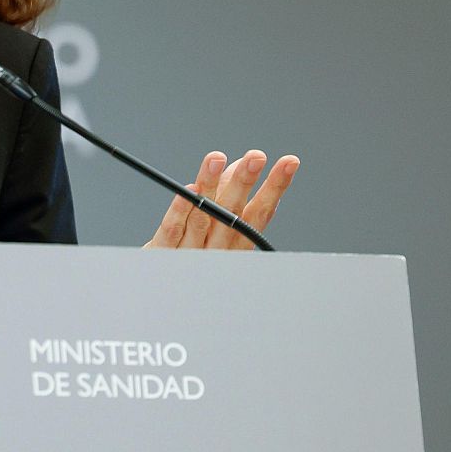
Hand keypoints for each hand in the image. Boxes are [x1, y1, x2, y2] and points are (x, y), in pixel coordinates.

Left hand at [144, 150, 297, 249]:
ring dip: (211, 186)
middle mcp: (217, 252)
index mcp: (234, 245)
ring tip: (216, 158)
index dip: (275, 188)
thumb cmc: (191, 256)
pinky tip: (188, 190)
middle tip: (256, 157)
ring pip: (202, 217)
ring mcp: (190, 254)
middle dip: (245, 183)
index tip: (288, 163)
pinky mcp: (163, 254)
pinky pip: (173, 230)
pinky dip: (180, 210)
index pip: (259, 213)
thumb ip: (226, 197)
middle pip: (233, 214)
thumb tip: (236, 164)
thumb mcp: (214, 229)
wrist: (162, 294)